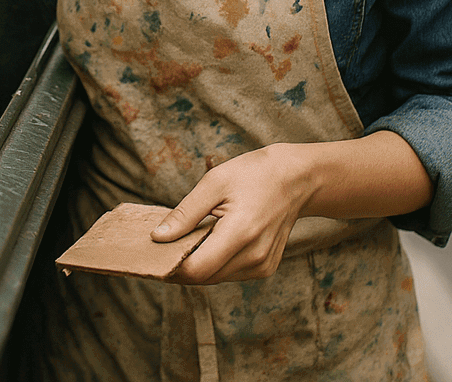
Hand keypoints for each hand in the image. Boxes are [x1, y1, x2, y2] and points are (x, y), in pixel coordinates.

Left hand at [152, 144, 316, 285]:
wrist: (296, 179)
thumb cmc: (253, 174)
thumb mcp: (214, 183)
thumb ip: (185, 213)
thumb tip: (158, 237)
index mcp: (241, 233)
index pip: (197, 269)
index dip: (172, 266)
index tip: (156, 254)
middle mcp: (254, 255)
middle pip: (204, 277)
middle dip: (182, 265)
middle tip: (165, 245)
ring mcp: (263, 265)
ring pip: (216, 278)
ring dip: (200, 264)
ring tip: (191, 238)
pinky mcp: (266, 267)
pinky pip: (231, 273)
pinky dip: (217, 262)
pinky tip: (213, 241)